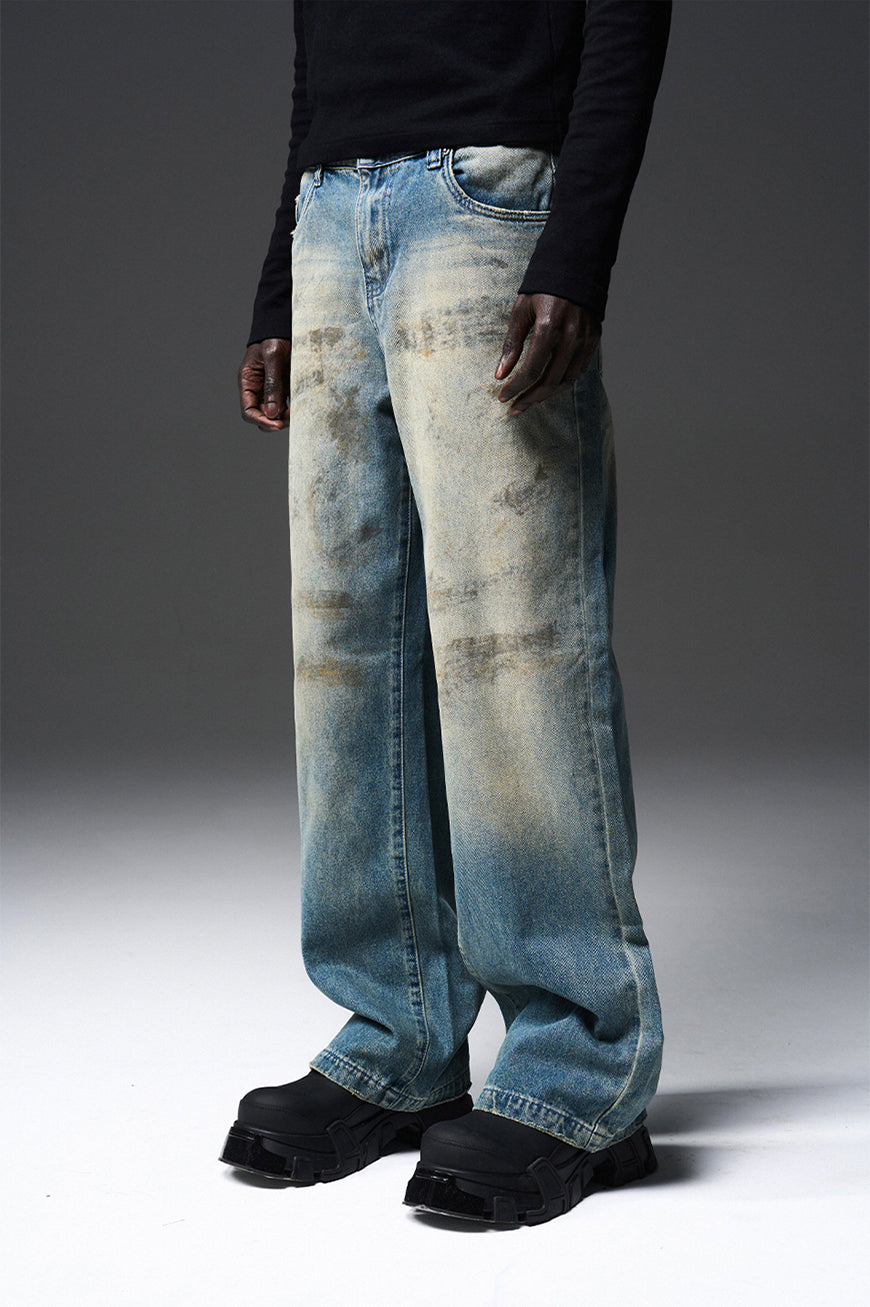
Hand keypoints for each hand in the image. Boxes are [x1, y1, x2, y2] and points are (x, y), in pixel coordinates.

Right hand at [238, 337, 291, 429]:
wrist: (285, 327)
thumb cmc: (275, 337)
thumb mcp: (273, 357)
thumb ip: (272, 384)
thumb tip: (272, 412)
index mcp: (248, 382)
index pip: (248, 411)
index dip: (261, 421)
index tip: (277, 424)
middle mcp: (257, 390)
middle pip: (261, 416)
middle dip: (274, 421)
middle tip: (290, 417)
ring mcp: (270, 391)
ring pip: (274, 414)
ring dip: (285, 417)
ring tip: (296, 411)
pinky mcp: (284, 389)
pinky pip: (286, 406)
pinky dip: (292, 410)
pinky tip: (300, 407)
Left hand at [495, 294, 600, 414]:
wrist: (575, 267)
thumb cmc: (543, 289)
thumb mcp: (521, 311)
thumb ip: (511, 344)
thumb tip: (500, 374)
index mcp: (549, 326)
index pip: (531, 369)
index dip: (516, 387)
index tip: (502, 397)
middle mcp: (570, 336)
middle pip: (550, 381)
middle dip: (530, 398)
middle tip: (514, 408)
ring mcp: (585, 339)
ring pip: (566, 380)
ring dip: (546, 395)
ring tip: (528, 402)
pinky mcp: (594, 340)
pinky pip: (578, 370)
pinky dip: (562, 383)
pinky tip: (547, 388)